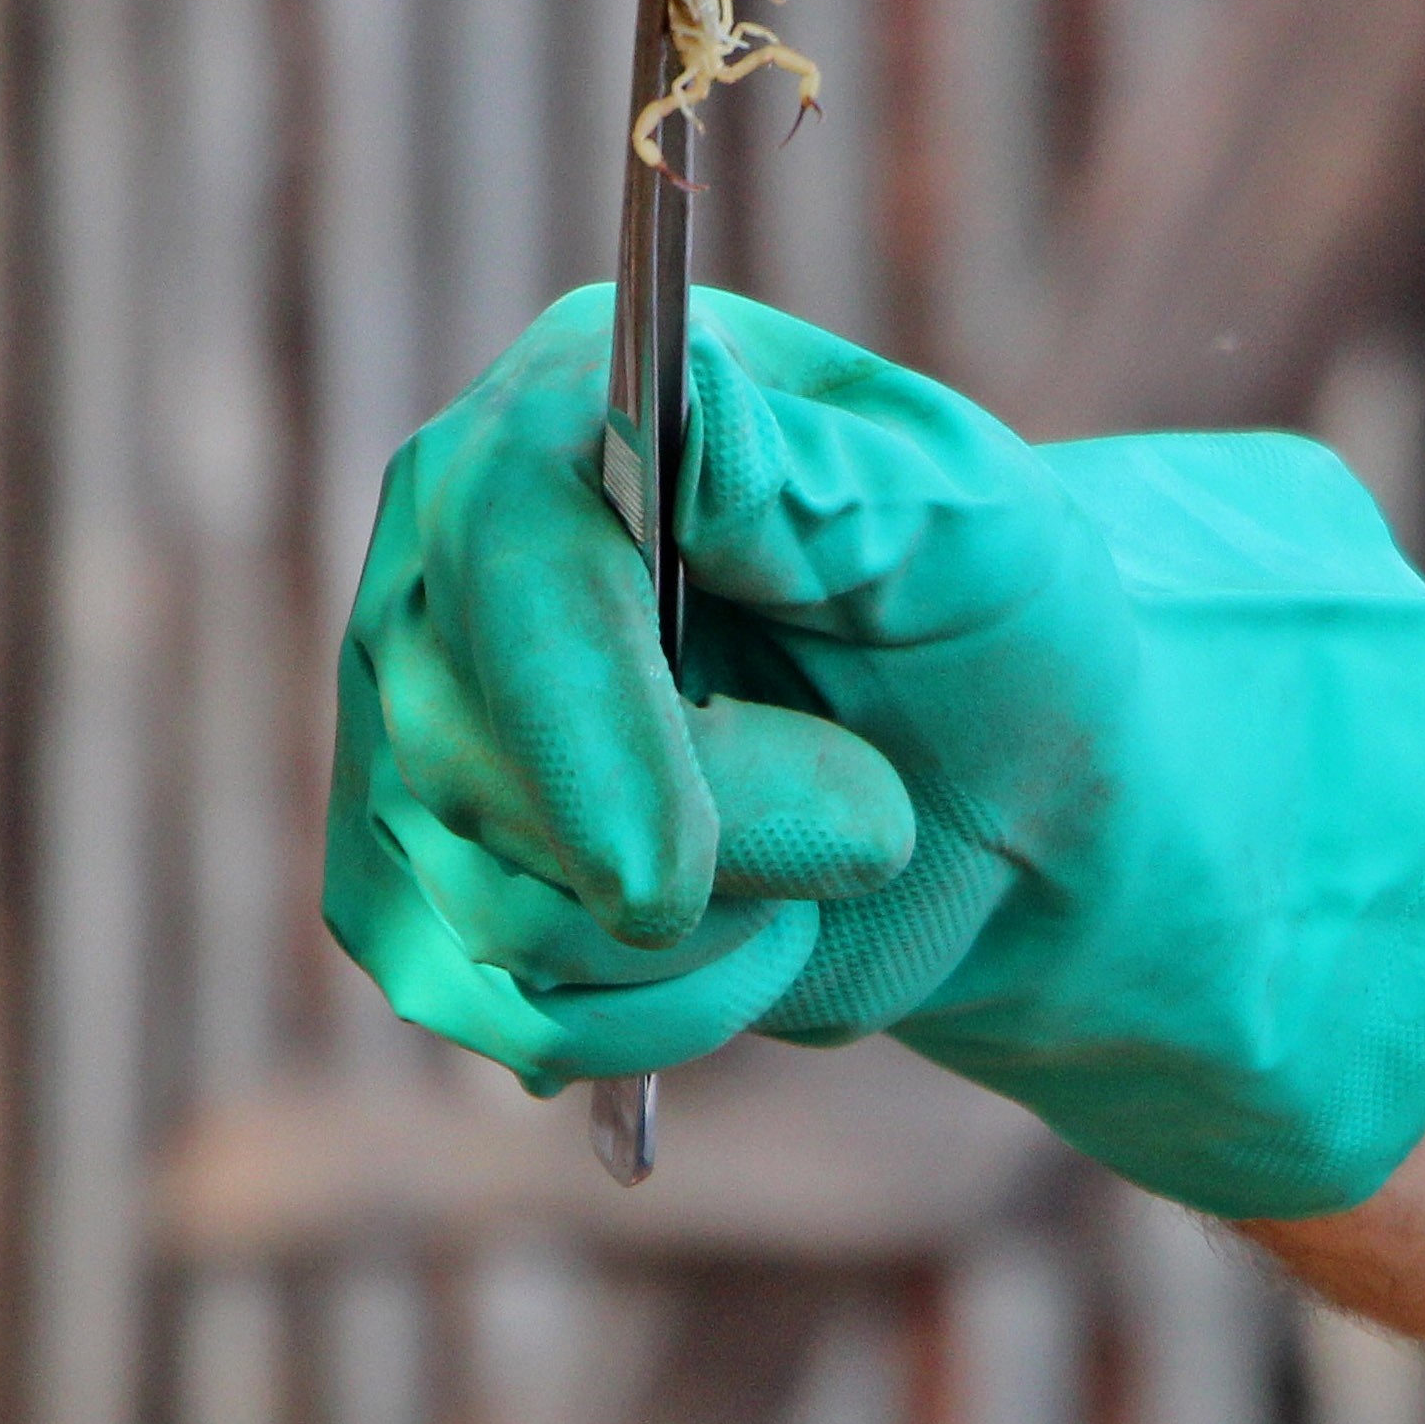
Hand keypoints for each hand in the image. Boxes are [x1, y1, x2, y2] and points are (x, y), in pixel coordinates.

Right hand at [325, 287, 1424, 1218]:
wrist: (1006, 791)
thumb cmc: (998, 626)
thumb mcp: (966, 524)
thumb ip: (819, 473)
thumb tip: (681, 405)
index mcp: (571, 417)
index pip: (505, 551)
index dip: (581, 719)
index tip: (665, 876)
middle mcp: (453, 562)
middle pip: (475, 758)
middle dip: (717, 845)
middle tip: (879, 815)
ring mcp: (418, 730)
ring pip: (494, 911)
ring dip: (716, 936)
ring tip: (834, 850)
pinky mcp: (427, 885)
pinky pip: (508, 1011)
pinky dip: (668, 1018)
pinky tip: (762, 937)